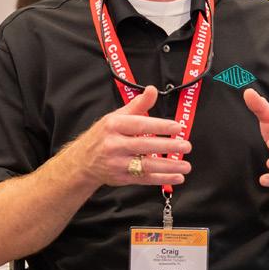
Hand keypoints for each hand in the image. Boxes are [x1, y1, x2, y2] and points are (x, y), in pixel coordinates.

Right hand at [71, 86, 191, 187]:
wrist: (82, 161)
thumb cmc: (103, 135)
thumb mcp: (116, 116)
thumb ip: (137, 105)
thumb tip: (152, 90)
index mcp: (113, 125)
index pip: (139, 125)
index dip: (159, 126)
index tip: (177, 127)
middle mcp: (114, 144)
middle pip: (144, 146)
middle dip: (167, 146)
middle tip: (186, 145)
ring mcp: (117, 163)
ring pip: (146, 166)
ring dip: (168, 167)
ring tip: (186, 165)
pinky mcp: (121, 178)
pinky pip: (144, 179)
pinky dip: (162, 179)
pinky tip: (177, 177)